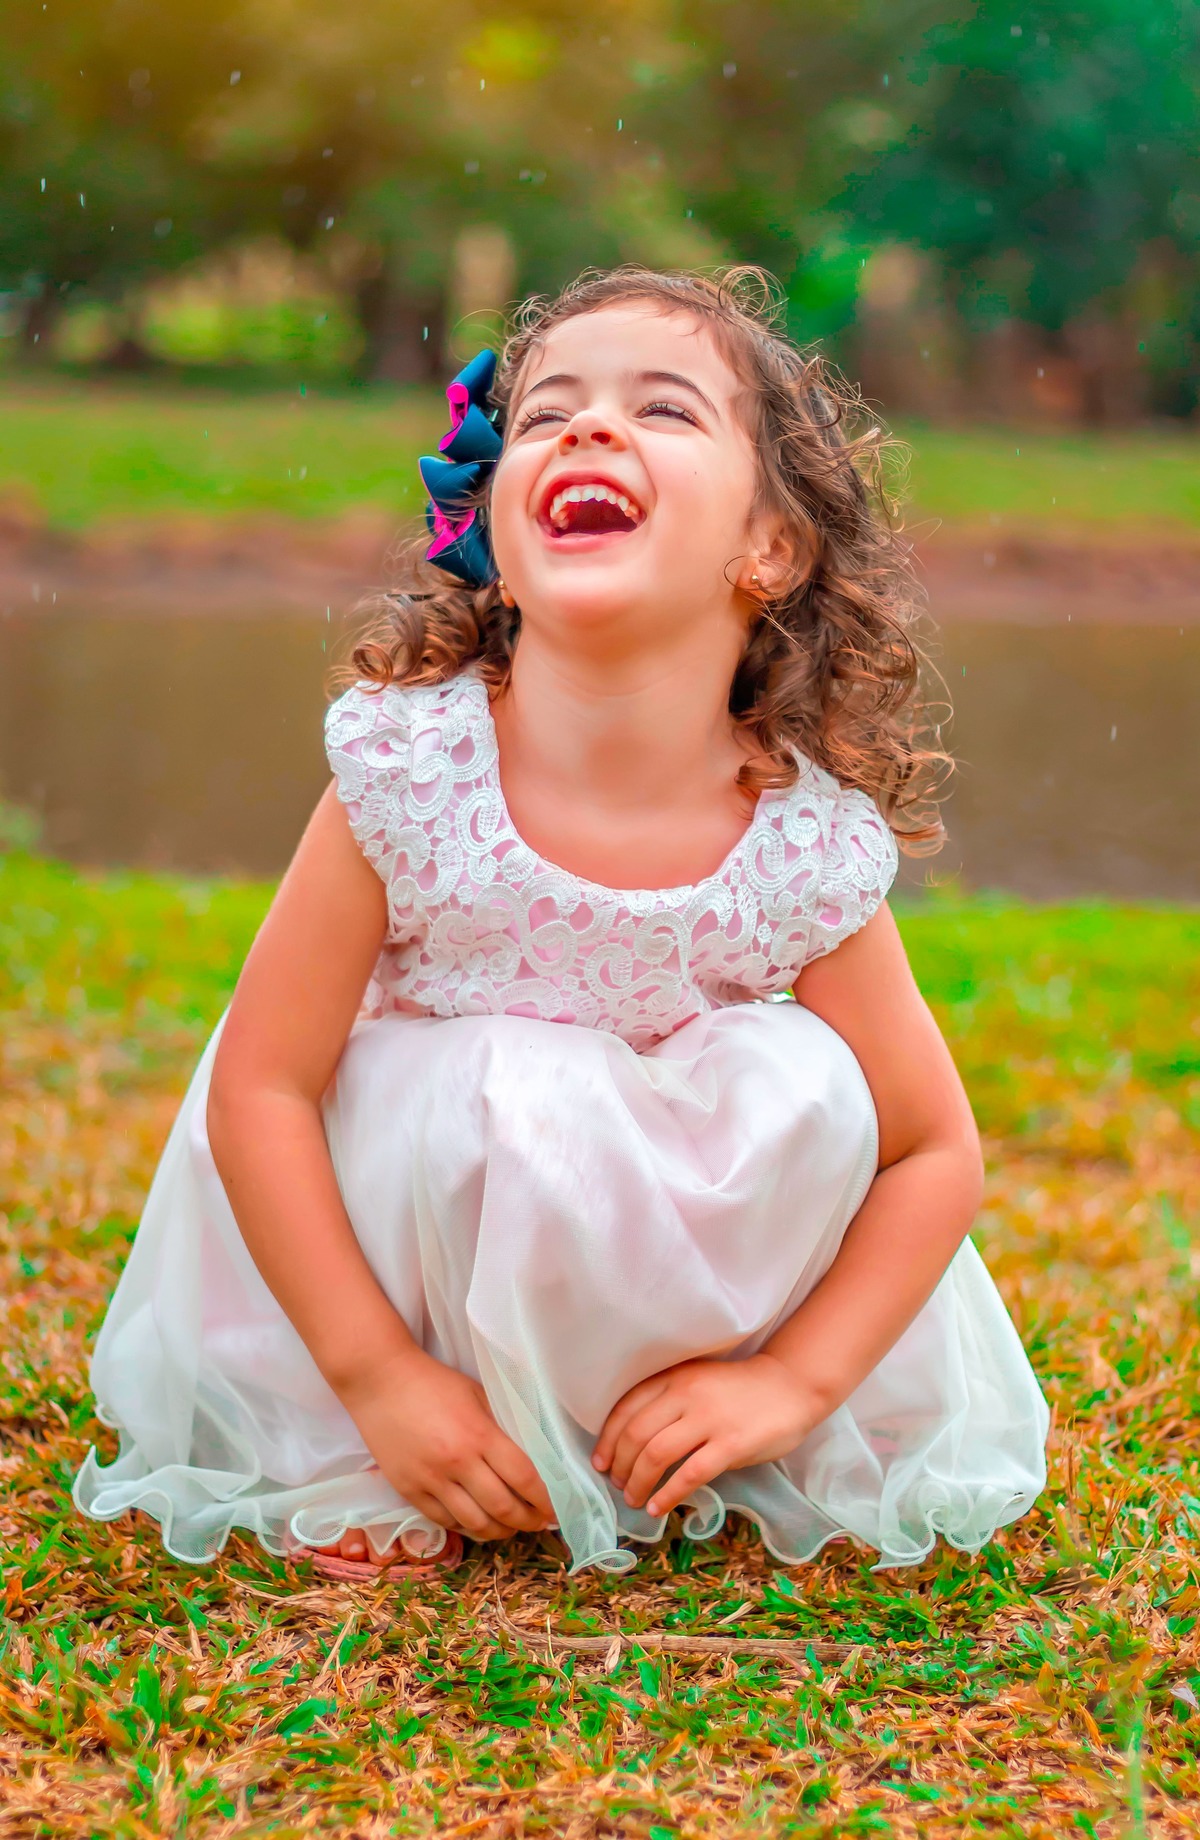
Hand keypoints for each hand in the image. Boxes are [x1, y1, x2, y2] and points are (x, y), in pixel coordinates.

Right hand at [340, 1346, 554, 1541]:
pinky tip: (478, 1523)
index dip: (545, 1499)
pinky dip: (467, 1527)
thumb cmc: (433, 1382)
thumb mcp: (477, 1393)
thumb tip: (530, 1453)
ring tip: (511, 1528)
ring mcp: (430, 1481)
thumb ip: (501, 1425)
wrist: (379, 1381)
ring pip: (474, 1523)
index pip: (524, 1478)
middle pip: (503, 1508)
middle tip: (540, 1524)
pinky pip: (444, 1521)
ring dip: (500, 1531)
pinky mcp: (408, 1490)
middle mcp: (457, 1463)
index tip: (557, 1509)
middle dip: (528, 1521)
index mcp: (479, 1435)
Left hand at [591, 1353, 822, 1519]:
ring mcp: (709, 1419)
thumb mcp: (697, 1380)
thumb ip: (669, 1401)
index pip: (626, 1408)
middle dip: (620, 1465)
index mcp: (675, 1377)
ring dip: (638, 1482)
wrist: (790, 1386)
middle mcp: (687, 1394)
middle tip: (618, 1484)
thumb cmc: (739, 1389)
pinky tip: (658, 1507)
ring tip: (635, 1499)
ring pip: (656, 1454)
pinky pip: (689, 1474)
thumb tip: (633, 1443)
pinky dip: (667, 1495)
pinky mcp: (731, 1444)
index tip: (601, 1461)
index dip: (608, 1439)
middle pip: (636, 1434)